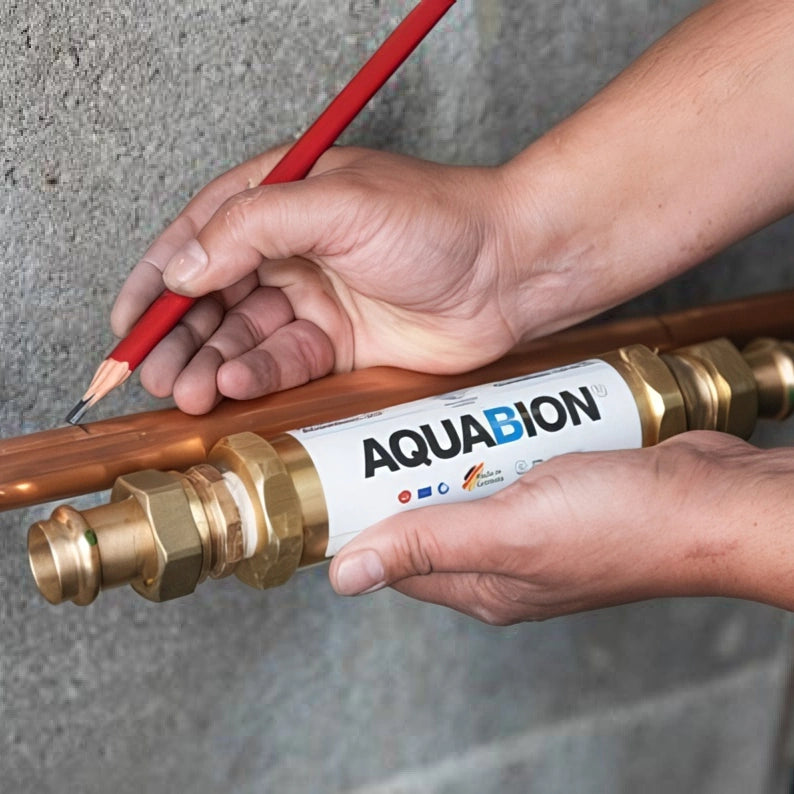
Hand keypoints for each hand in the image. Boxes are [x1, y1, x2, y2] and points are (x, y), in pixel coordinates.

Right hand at [111, 147, 537, 413]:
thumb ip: (250, 228)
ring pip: (243, 337)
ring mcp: (314, 299)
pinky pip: (283, 363)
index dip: (154, 282)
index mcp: (281, 199)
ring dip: (211, 364)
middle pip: (213, 298)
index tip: (122, 325)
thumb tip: (182, 267)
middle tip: (152, 374)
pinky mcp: (339, 343)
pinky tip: (233, 388)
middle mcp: (291, 250)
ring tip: (188, 392)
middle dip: (178, 337)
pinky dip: (255, 376)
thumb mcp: (334, 203)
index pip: (198, 239)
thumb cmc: (436, 220)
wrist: (508, 270)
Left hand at [328, 432, 793, 622]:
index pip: (399, 558)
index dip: (367, 518)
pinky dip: (500, 444)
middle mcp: (506, 564)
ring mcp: (537, 528)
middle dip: (414, 477)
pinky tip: (499, 419)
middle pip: (433, 518)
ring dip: (458, 455)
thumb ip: (428, 546)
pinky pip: (512, 467)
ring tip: (448, 418)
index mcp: (483, 587)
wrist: (712, 500)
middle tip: (400, 430)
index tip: (349, 472)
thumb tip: (346, 577)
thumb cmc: (624, 527)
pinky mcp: (563, 493)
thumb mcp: (509, 533)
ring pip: (474, 488)